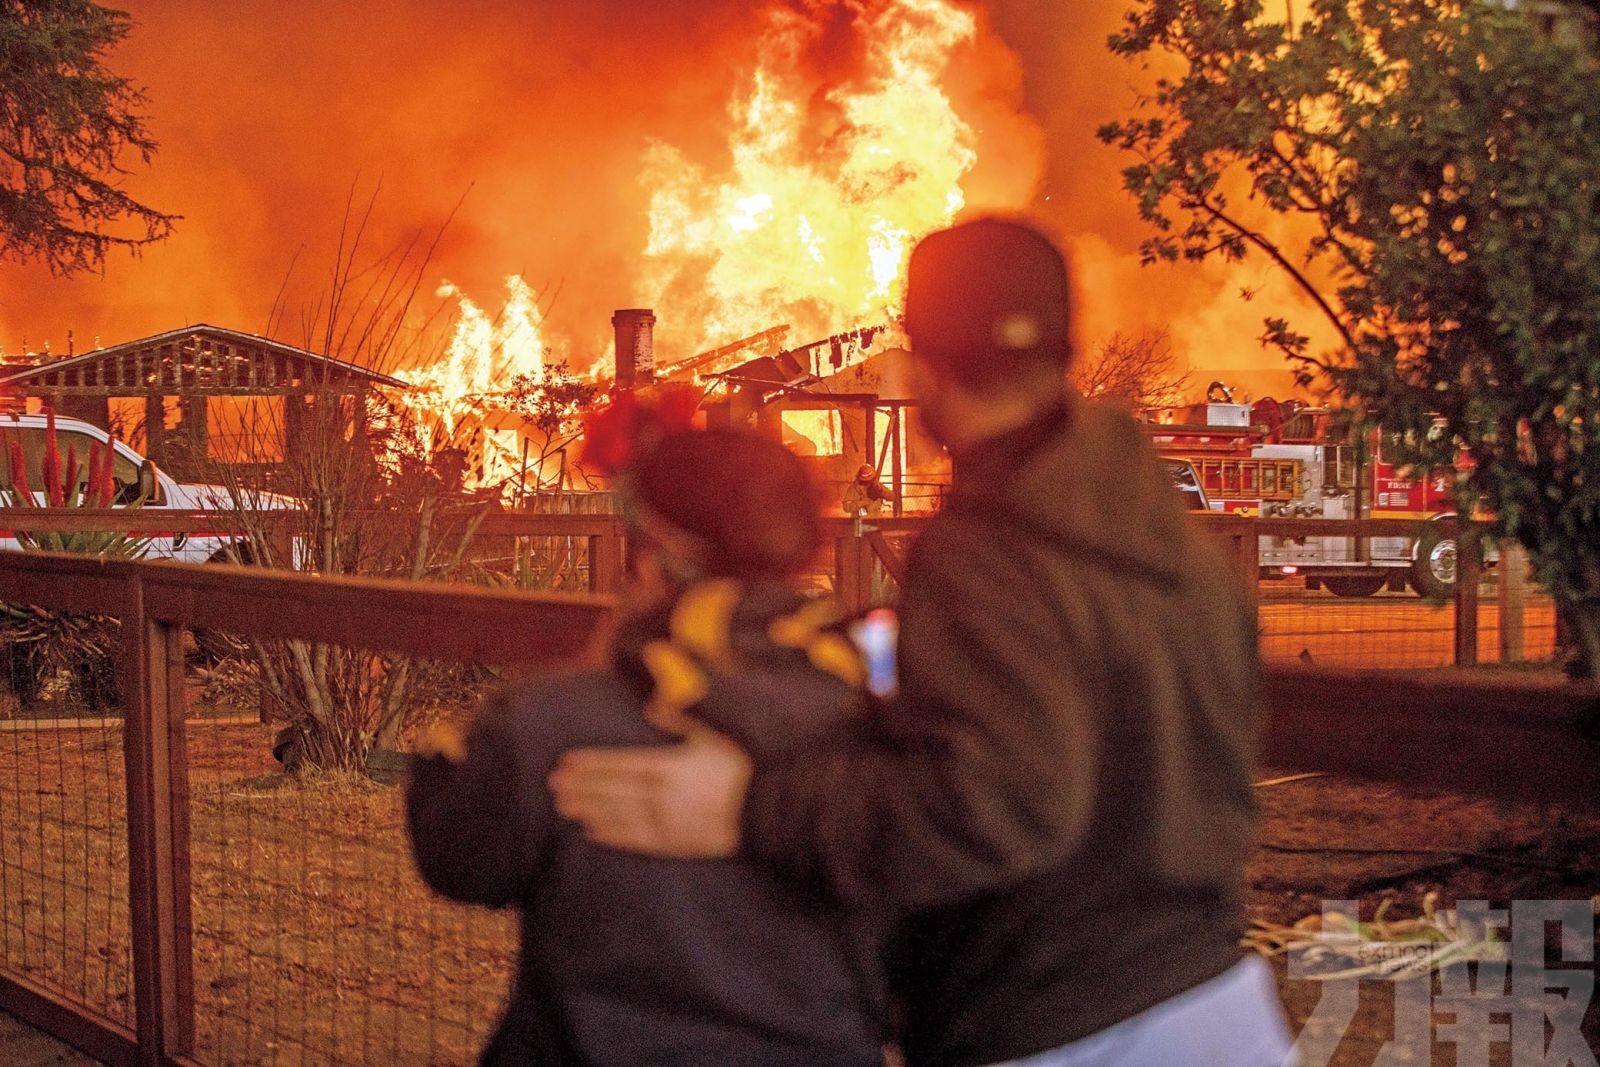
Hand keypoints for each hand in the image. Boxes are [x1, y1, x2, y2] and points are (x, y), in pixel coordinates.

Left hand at [548, 727, 753, 857]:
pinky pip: (636, 840)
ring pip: (617, 816)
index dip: (590, 764)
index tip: (566, 762)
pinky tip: (593, 832)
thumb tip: (654, 704)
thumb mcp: (715, 734)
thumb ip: (682, 719)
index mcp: (668, 766)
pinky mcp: (676, 844)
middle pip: (611, 790)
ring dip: (589, 810)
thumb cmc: (743, 766)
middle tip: (554, 785)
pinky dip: (612, 836)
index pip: (618, 764)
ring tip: (564, 806)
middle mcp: (661, 796)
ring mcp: (667, 822)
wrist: (769, 809)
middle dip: (581, 786)